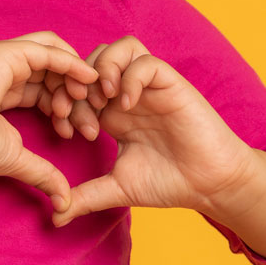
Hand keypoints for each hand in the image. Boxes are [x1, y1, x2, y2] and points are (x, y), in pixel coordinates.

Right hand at [0, 31, 100, 212]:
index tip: (80, 134)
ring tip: (88, 103)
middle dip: (78, 96)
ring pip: (57, 55)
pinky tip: (86, 80)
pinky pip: (49, 50)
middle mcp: (11, 68)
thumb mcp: (16, 159)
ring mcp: (9, 57)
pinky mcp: (8, 53)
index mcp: (10, 88)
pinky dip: (71, 62)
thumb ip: (43, 173)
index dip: (70, 108)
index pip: (51, 88)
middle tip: (90, 127)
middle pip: (58, 72)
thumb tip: (64, 202)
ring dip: (77, 77)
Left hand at [49, 36, 261, 227]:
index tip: (65, 131)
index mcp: (113, 114)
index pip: (78, 87)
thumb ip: (86, 197)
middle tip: (76, 113)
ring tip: (101, 101)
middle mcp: (129, 95)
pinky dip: (130, 77)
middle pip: (93, 60)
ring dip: (102, 69)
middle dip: (76, 83)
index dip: (63, 102)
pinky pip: (145, 62)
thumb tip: (56, 217)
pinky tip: (126, 106)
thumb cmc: (168, 183)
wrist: (209, 185)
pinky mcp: (171, 85)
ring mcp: (150, 88)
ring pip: (120, 48)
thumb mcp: (117, 188)